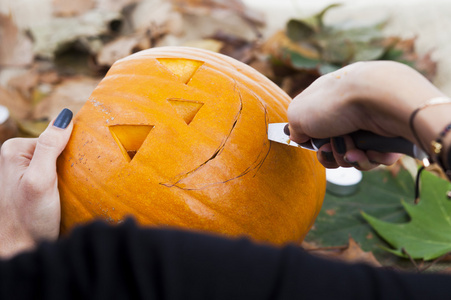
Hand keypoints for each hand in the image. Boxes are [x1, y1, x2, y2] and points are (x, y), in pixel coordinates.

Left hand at [0, 109, 72, 257]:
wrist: (19, 249)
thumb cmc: (27, 218)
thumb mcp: (41, 179)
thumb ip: (49, 146)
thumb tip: (65, 116)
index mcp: (15, 149)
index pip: (55, 135)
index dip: (73, 147)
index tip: (85, 163)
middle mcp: (19, 157)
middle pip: (59, 147)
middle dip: (73, 160)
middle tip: (78, 179)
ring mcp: (27, 171)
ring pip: (61, 161)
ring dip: (73, 171)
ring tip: (76, 187)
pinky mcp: (36, 184)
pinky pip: (59, 173)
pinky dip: (70, 179)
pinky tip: (72, 192)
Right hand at [287, 61, 444, 169]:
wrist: (378, 99)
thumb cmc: (334, 103)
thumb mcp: (298, 114)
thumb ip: (294, 129)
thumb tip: (300, 138)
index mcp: (329, 102)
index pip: (320, 131)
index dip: (317, 145)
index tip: (316, 145)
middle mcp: (351, 111)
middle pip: (337, 148)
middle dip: (334, 154)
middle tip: (335, 147)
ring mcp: (372, 123)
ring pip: (357, 156)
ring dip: (351, 158)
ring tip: (355, 150)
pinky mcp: (392, 135)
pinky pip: (378, 157)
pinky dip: (372, 158)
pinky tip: (371, 151)